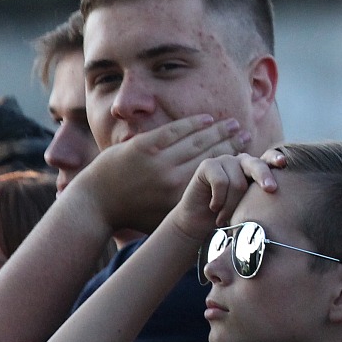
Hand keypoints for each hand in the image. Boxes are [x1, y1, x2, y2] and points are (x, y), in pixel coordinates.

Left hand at [73, 115, 247, 234]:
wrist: (95, 203)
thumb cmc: (132, 215)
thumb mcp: (163, 222)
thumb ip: (189, 213)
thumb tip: (218, 212)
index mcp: (178, 197)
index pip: (213, 172)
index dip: (232, 159)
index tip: (246, 150)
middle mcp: (171, 177)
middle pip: (209, 153)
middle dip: (230, 141)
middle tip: (245, 132)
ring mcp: (157, 159)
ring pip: (195, 140)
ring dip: (216, 129)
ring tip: (232, 123)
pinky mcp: (143, 145)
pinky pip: (174, 131)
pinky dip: (192, 124)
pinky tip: (206, 119)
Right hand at [165, 150, 282, 242]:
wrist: (198, 222)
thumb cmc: (228, 215)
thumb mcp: (248, 206)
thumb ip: (261, 197)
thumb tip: (280, 198)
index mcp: (255, 169)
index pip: (268, 159)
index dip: (275, 159)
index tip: (283, 163)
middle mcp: (242, 161)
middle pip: (256, 165)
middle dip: (264, 177)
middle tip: (271, 190)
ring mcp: (225, 160)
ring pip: (237, 182)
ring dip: (231, 205)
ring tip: (224, 217)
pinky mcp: (208, 165)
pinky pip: (220, 181)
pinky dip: (218, 200)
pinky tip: (214, 207)